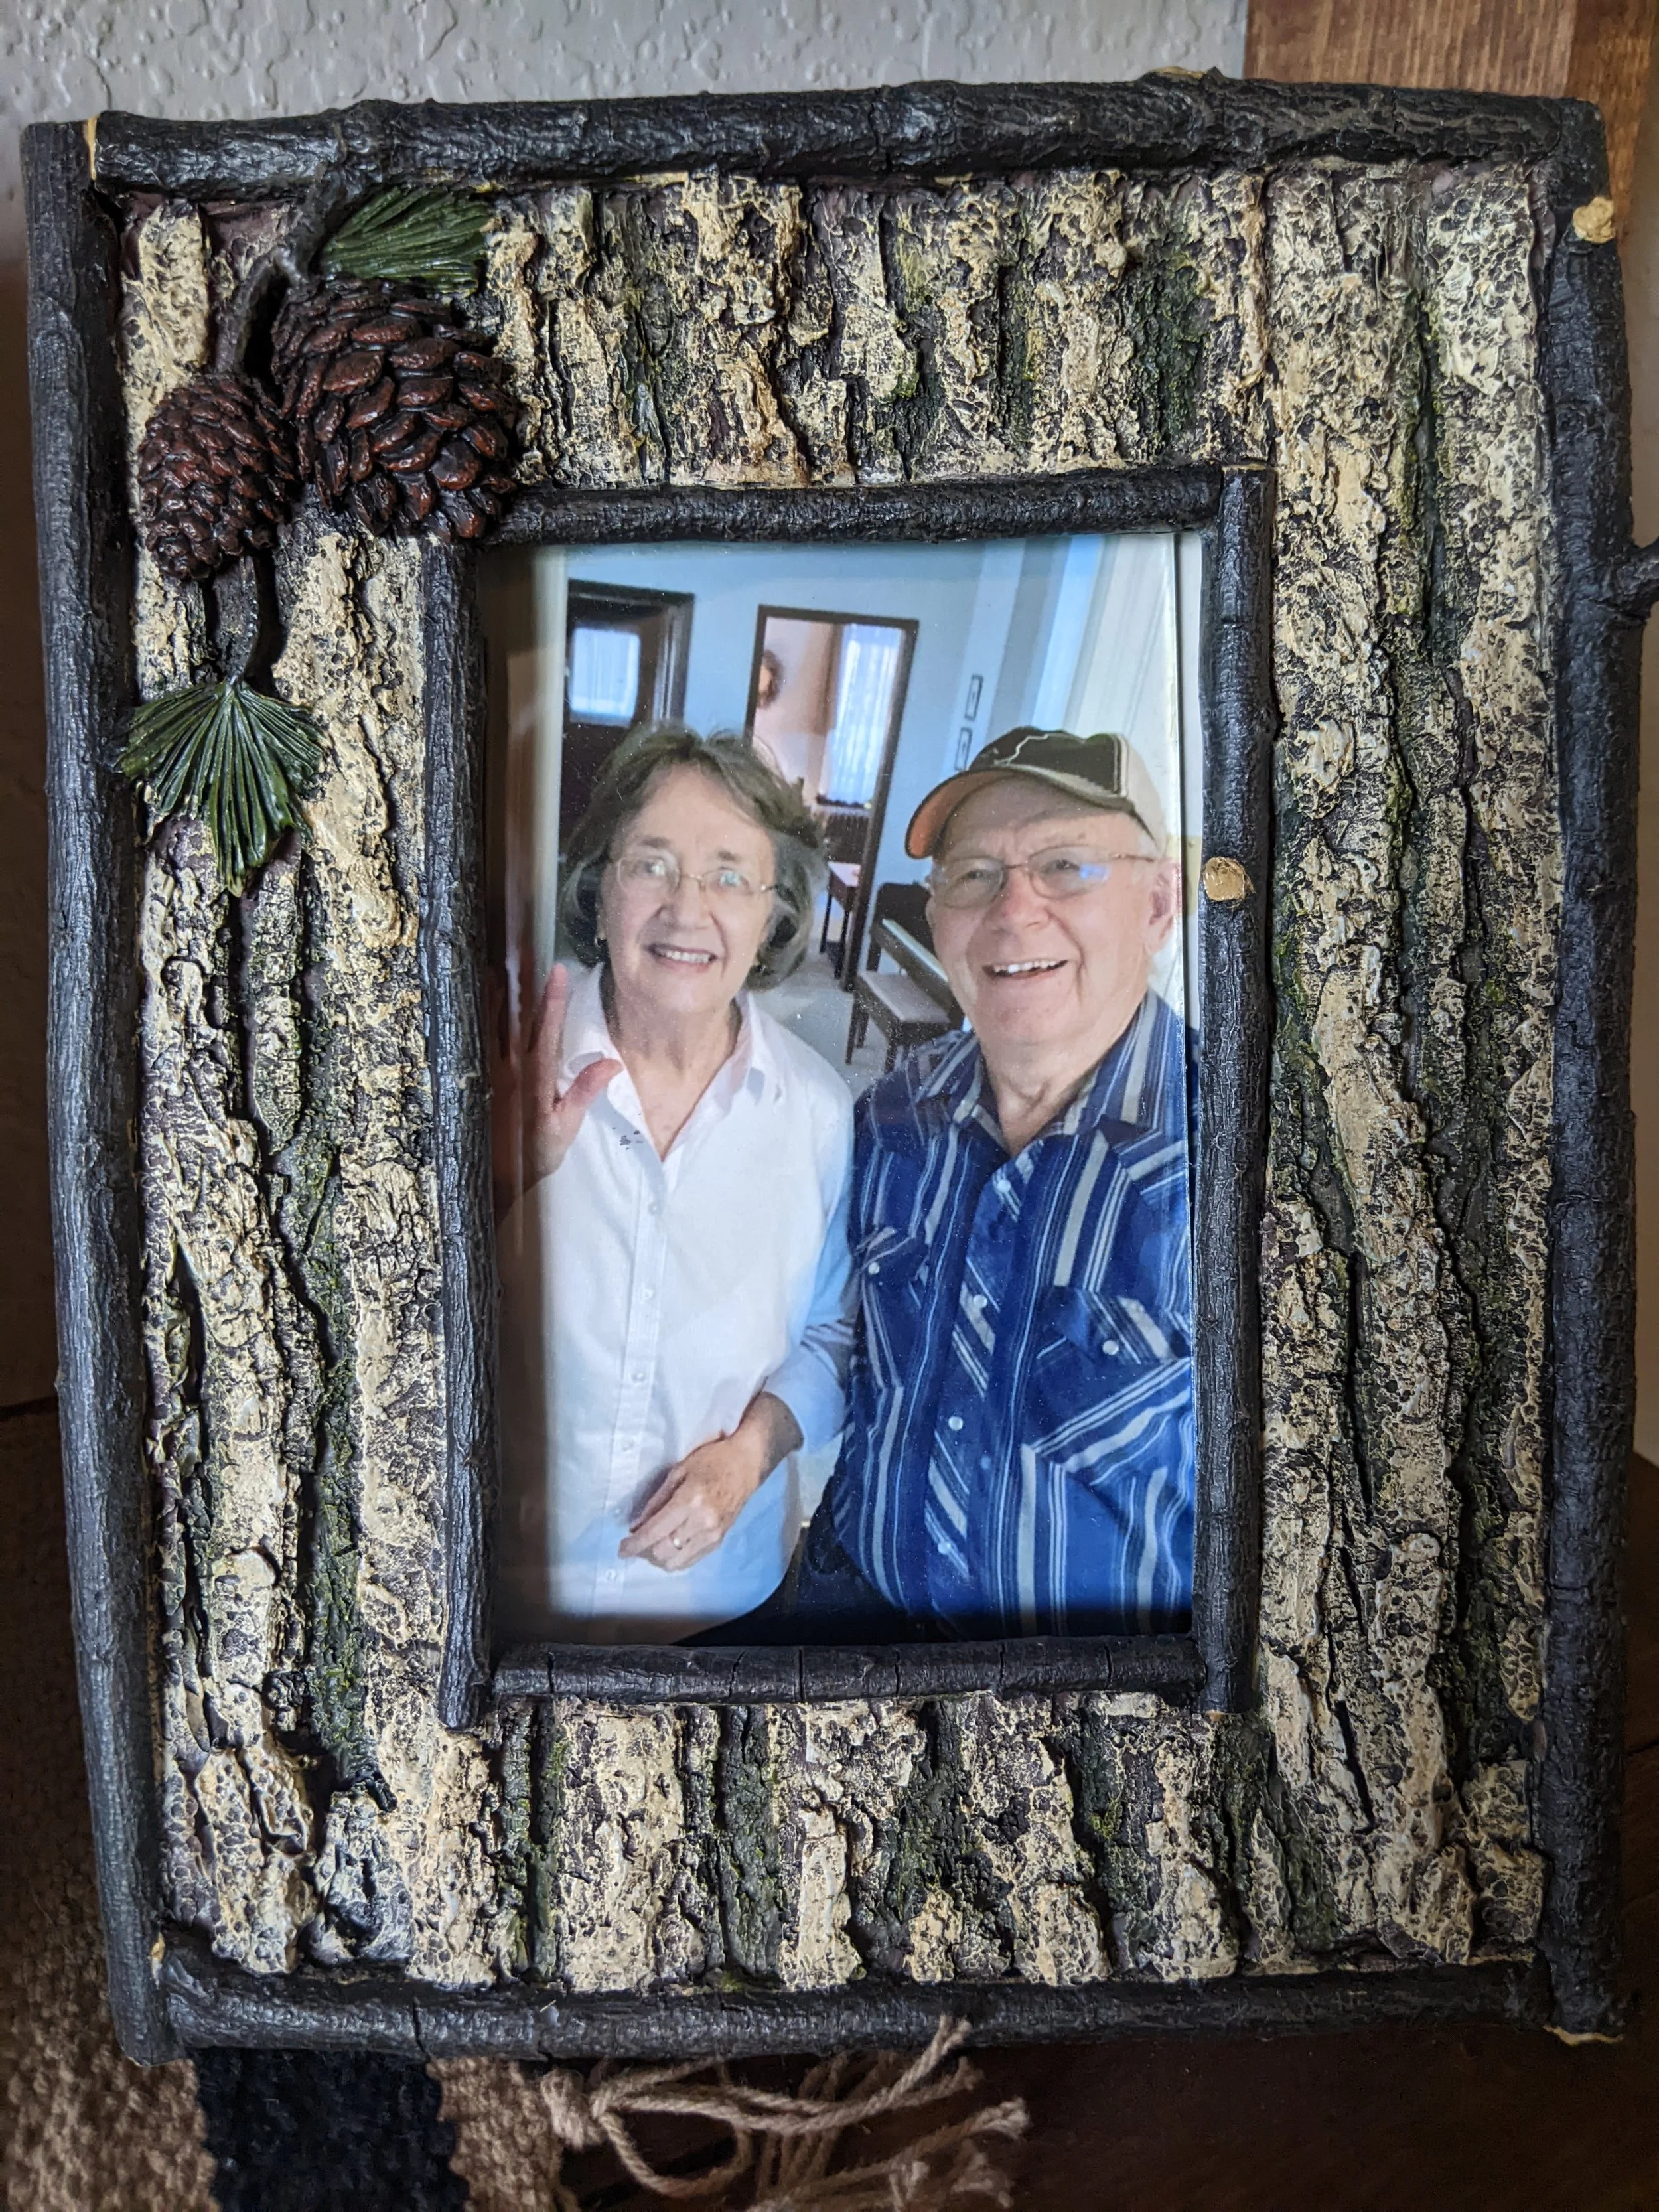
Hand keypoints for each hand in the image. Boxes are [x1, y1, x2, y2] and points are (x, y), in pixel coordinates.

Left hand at [490, 959, 620, 1215]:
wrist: (495, 1178)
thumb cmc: (535, 1154)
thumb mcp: (565, 1128)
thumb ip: (584, 1092)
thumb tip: (611, 1063)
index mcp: (536, 1079)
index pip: (547, 1031)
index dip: (554, 1000)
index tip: (558, 971)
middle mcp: (512, 1070)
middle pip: (518, 1020)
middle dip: (523, 987)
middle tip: (523, 955)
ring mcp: (493, 1073)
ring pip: (494, 1027)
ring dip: (497, 998)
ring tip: (497, 969)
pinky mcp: (481, 1080)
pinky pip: (480, 1042)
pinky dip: (481, 1020)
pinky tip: (480, 1007)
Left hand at [620, 1393, 803, 1571]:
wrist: (746, 1465)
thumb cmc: (712, 1460)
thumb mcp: (678, 1471)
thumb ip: (656, 1500)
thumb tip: (637, 1526)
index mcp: (690, 1501)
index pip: (655, 1532)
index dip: (634, 1544)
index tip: (621, 1549)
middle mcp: (702, 1523)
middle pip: (663, 1552)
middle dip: (644, 1551)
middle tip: (635, 1543)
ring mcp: (713, 1535)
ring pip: (676, 1562)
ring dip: (658, 1558)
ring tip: (651, 1545)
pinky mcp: (719, 1541)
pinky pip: (691, 1561)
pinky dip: (675, 1559)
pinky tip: (669, 1547)